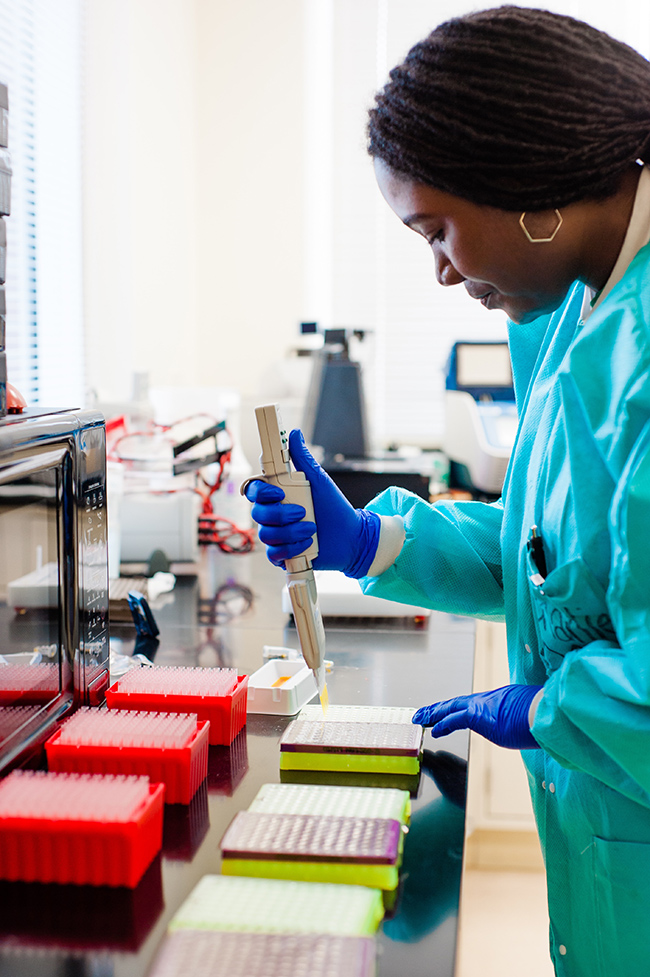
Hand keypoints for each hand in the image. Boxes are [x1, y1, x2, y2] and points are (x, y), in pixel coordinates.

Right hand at [244, 429, 380, 576]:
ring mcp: (277, 535)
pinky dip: (290, 549)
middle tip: (303, 512)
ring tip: (311, 530)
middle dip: (280, 515)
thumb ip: (303, 459)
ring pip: (266, 535)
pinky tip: (306, 544)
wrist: (351, 536)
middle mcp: (273, 515)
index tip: (278, 492)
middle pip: (258, 513)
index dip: (260, 491)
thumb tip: (295, 433)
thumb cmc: (334, 507)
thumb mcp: (319, 481)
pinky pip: (273, 554)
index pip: (254, 490)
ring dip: (290, 533)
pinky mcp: (283, 554)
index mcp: (278, 495)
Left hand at [412, 685, 542, 749]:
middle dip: (440, 708)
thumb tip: (524, 727)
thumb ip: (521, 720)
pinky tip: (434, 729)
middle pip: (458, 702)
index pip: (473, 704)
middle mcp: (490, 699)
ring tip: (421, 718)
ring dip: (435, 714)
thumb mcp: (532, 716)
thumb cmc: (546, 716)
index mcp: (502, 699)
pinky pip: (456, 719)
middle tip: (424, 712)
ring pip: (453, 708)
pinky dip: (443, 723)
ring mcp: (484, 706)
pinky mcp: (480, 716)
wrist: (547, 712)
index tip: (448, 712)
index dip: (458, 708)